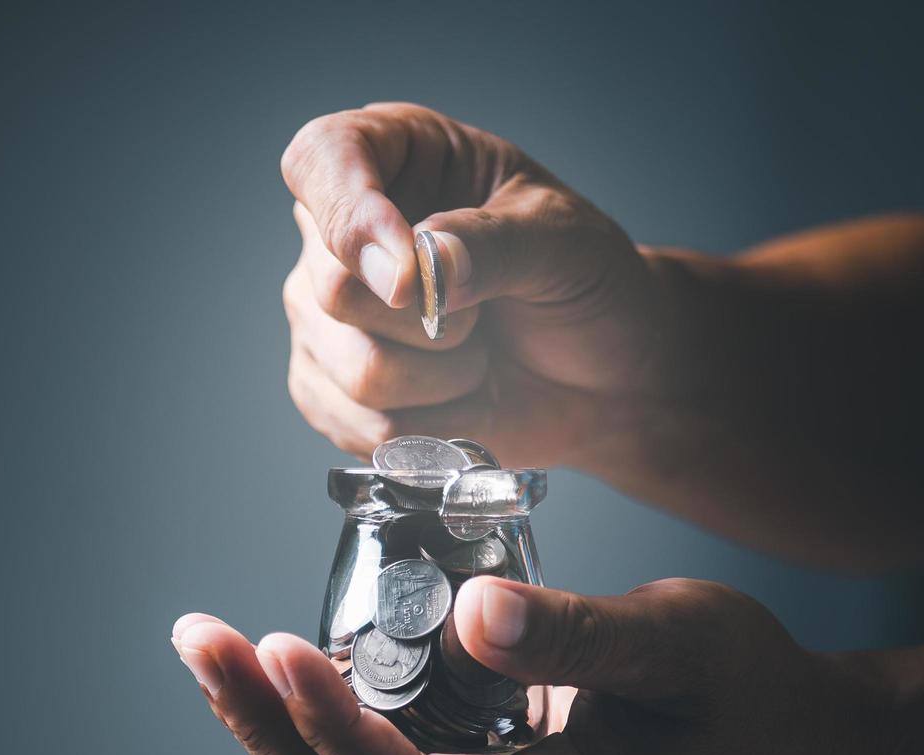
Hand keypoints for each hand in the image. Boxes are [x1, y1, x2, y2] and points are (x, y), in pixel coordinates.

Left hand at [172, 577, 876, 754]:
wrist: (797, 753)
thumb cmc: (746, 692)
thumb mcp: (680, 640)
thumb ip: (578, 630)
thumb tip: (470, 609)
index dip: (328, 724)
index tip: (272, 645)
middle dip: (263, 721)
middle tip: (199, 638)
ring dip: (276, 730)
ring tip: (212, 651)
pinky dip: (320, 733)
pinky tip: (280, 676)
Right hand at [281, 102, 658, 466]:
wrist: (603, 379)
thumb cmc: (583, 286)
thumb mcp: (564, 241)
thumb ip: (493, 242)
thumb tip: (416, 267)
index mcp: (394, 158)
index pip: (320, 160)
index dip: (350, 215)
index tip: (410, 273)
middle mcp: (341, 235)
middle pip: (333, 287)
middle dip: (433, 322)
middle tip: (487, 313)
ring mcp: (325, 317)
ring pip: (355, 370)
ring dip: (445, 380)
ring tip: (479, 355)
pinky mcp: (328, 389)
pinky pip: (360, 424)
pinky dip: (432, 428)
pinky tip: (459, 398)